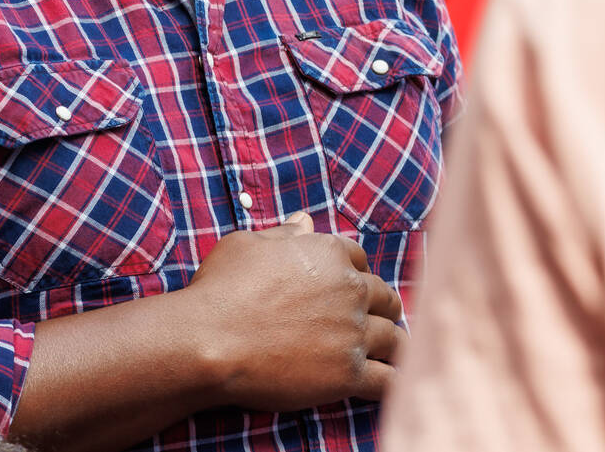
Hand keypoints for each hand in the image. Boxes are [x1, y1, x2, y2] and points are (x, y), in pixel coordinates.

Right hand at [179, 211, 404, 411]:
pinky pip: (389, 380)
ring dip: (395, 344)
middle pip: (385, 298)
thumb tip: (304, 220)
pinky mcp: (348, 374)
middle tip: (378, 321)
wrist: (209, 340)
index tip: (352, 289)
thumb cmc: (222, 289)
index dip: (357, 274)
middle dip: (383, 308)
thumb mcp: (247, 244)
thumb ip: (284, 234)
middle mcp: (349, 290)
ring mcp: (352, 333)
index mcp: (329, 254)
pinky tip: (394, 384)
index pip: (361, 261)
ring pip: (395, 338)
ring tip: (393, 353)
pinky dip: (394, 382)